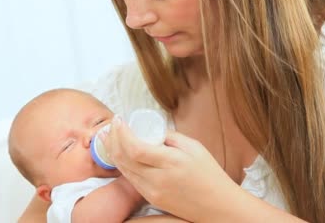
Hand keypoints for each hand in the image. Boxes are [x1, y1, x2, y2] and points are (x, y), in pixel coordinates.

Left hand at [102, 116, 235, 221]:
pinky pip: (131, 179)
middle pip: (124, 158)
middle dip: (112, 138)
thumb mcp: (194, 147)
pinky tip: (119, 154)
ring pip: (123, 169)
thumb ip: (170, 136)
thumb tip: (151, 128)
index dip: (121, 133)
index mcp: (171, 162)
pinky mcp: (151, 198)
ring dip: (112, 151)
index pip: (135, 147)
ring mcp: (153, 191)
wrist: (217, 206)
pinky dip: (122, 164)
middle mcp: (158, 179)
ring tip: (108, 136)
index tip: (119, 119)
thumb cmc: (209, 174)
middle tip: (111, 124)